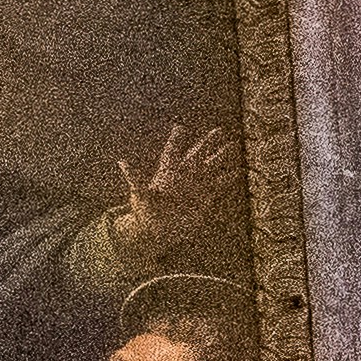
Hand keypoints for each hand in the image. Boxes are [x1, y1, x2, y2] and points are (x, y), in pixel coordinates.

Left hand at [104, 121, 230, 256]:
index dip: (176, 139)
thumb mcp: (140, 194)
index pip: (173, 150)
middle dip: (208, 142)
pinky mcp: (205, 197)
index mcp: (168, 171)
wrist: (158, 232)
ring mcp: (196, 185)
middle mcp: (184, 175)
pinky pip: (220, 184)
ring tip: (232, 145)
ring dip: (222, 156)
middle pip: (198, 153)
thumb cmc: (146, 213)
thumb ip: (135, 178)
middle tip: (219, 131)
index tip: (180, 128)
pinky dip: (229, 178)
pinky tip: (238, 171)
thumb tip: (121, 162)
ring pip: (212, 166)